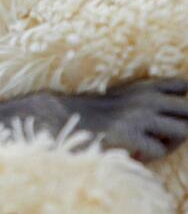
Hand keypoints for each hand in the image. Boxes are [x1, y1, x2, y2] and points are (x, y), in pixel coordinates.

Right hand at [57, 78, 187, 160]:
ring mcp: (139, 116)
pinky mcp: (130, 134)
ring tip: (150, 143)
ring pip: (184, 131)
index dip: (180, 101)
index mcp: (144, 86)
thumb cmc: (95, 111)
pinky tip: (134, 151)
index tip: (166, 113)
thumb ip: (149, 99)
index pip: (181, 85)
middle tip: (161, 134)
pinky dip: (150, 155)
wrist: (63, 117)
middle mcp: (146, 98)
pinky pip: (159, 150)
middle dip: (182, 124)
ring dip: (171, 142)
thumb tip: (174, 121)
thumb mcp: (124, 96)